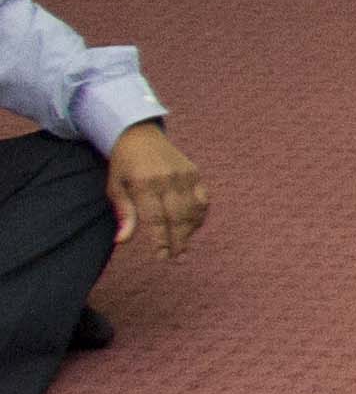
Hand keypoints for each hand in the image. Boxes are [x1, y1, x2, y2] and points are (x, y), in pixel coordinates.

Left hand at [102, 121, 204, 260]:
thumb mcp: (115, 187)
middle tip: (178, 258)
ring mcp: (185, 175)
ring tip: (184, 246)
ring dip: (190, 230)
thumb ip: (124, 213)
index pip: (156, 219)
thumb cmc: (124, 165)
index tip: (162, 257)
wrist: (140, 135)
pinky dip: (200, 215)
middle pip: (178, 217)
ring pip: (194, 210)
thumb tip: (122, 241)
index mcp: (145, 184)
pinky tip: (192, 226)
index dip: (161, 241)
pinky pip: (203, 199)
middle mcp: (168, 180)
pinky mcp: (195, 173)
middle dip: (179, 240)